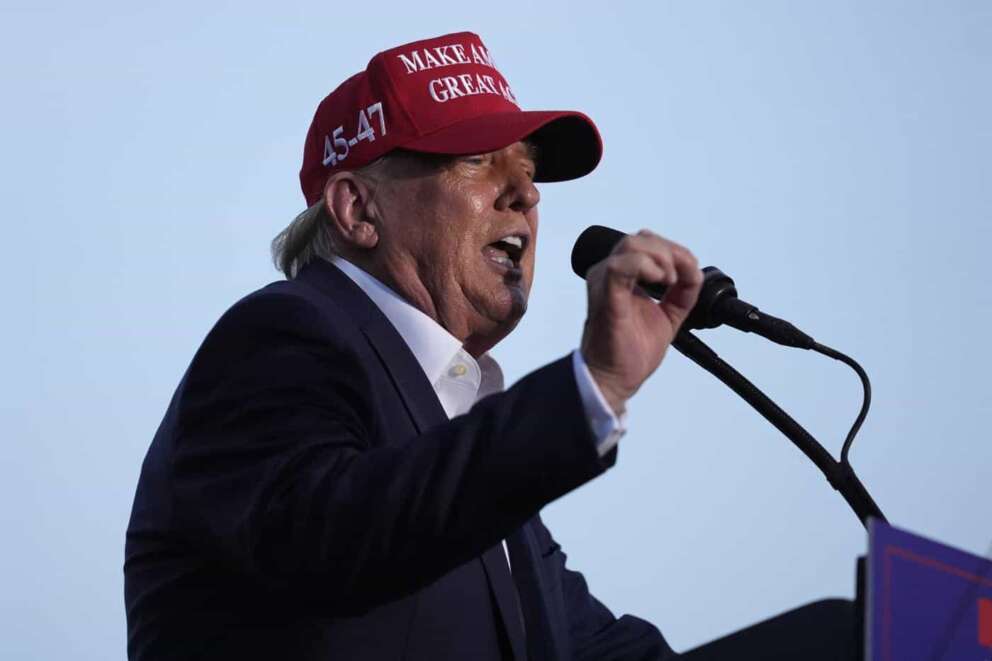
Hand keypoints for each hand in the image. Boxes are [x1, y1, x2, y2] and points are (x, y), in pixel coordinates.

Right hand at [580, 229, 702, 414]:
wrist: (616, 378)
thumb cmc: (629, 350)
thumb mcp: (668, 314)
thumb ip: (683, 292)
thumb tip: (695, 271)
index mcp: (621, 276)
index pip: (646, 243)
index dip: (673, 250)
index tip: (689, 271)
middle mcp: (608, 275)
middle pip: (640, 239)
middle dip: (669, 252)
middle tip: (680, 277)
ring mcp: (604, 283)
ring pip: (631, 245)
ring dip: (660, 258)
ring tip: (670, 281)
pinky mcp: (605, 297)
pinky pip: (620, 267)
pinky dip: (646, 266)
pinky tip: (660, 281)